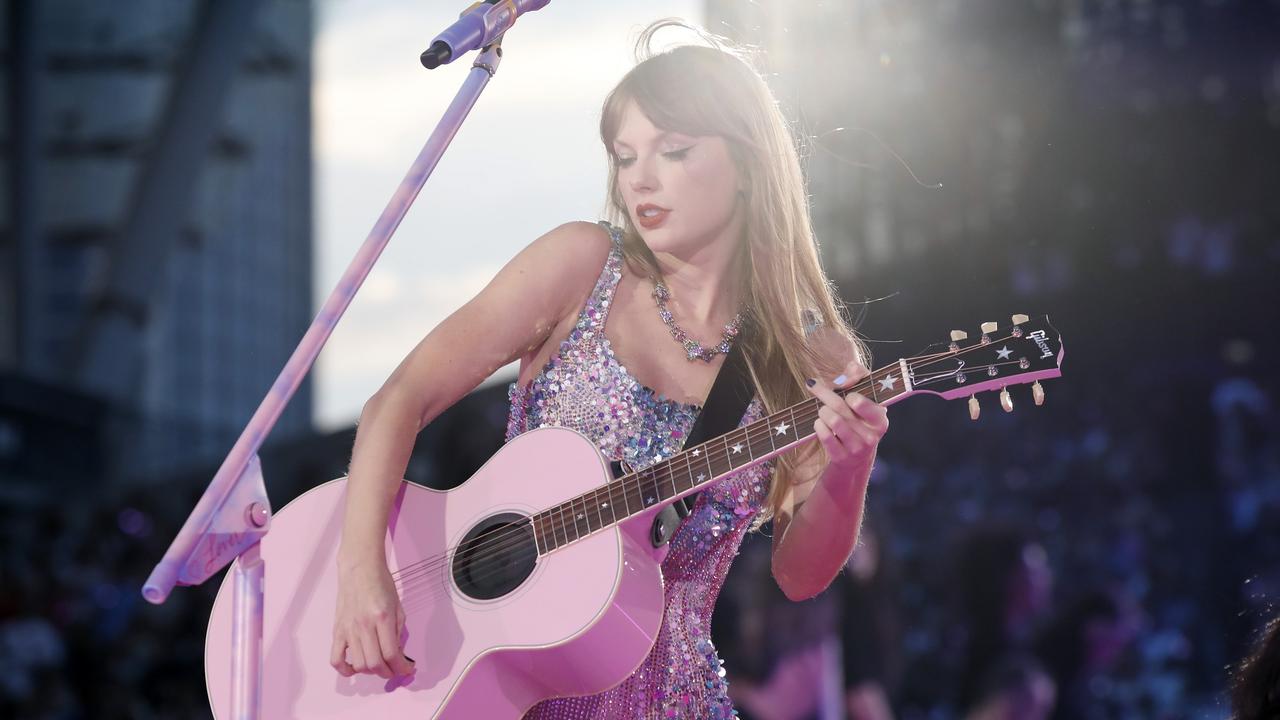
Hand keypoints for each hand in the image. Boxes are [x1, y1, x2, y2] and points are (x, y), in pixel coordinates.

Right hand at [331, 558, 415, 678]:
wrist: (360, 569)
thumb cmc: (381, 584)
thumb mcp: (398, 607)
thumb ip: (398, 632)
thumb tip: (397, 655)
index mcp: (383, 618)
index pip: (391, 654)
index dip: (401, 667)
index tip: (407, 669)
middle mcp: (364, 625)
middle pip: (375, 664)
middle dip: (388, 673)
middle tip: (394, 669)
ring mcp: (348, 629)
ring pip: (359, 664)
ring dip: (371, 672)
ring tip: (379, 665)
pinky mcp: (337, 630)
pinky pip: (336, 659)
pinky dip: (345, 669)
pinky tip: (355, 668)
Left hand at [804, 359, 888, 476]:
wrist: (855, 457)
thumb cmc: (858, 418)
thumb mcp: (864, 395)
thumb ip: (859, 375)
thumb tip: (848, 371)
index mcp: (880, 419)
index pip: (861, 401)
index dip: (849, 393)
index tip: (842, 389)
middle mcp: (871, 435)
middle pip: (840, 407)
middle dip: (824, 393)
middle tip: (814, 386)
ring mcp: (856, 449)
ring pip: (832, 420)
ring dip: (822, 411)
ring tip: (823, 410)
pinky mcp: (841, 457)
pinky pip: (824, 435)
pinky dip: (818, 425)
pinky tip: (820, 423)